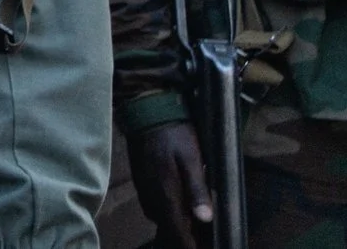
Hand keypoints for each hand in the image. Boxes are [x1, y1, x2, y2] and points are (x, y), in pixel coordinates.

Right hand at [129, 122, 212, 247]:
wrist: (147, 110)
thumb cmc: (175, 134)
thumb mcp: (193, 159)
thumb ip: (197, 190)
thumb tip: (205, 219)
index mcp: (166, 192)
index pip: (177, 230)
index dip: (188, 244)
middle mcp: (152, 195)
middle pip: (167, 227)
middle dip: (182, 237)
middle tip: (200, 238)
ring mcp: (144, 187)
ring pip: (159, 217)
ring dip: (173, 224)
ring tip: (191, 227)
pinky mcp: (140, 180)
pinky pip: (153, 205)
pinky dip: (165, 212)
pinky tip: (176, 207)